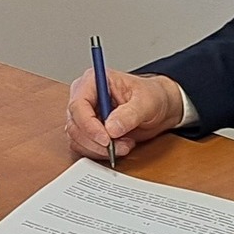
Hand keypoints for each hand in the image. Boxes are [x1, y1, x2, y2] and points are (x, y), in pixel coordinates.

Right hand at [64, 67, 186, 159]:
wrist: (159, 107)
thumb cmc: (152, 96)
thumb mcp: (146, 102)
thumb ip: (129, 114)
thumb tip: (111, 128)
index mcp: (94, 81)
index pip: (78, 105)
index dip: (89, 125)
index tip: (106, 139)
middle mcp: (84, 97)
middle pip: (74, 124)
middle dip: (96, 141)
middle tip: (119, 146)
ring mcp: (84, 115)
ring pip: (77, 139)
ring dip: (99, 149)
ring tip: (124, 145)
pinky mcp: (88, 130)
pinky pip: (84, 147)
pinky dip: (100, 153)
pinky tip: (119, 147)